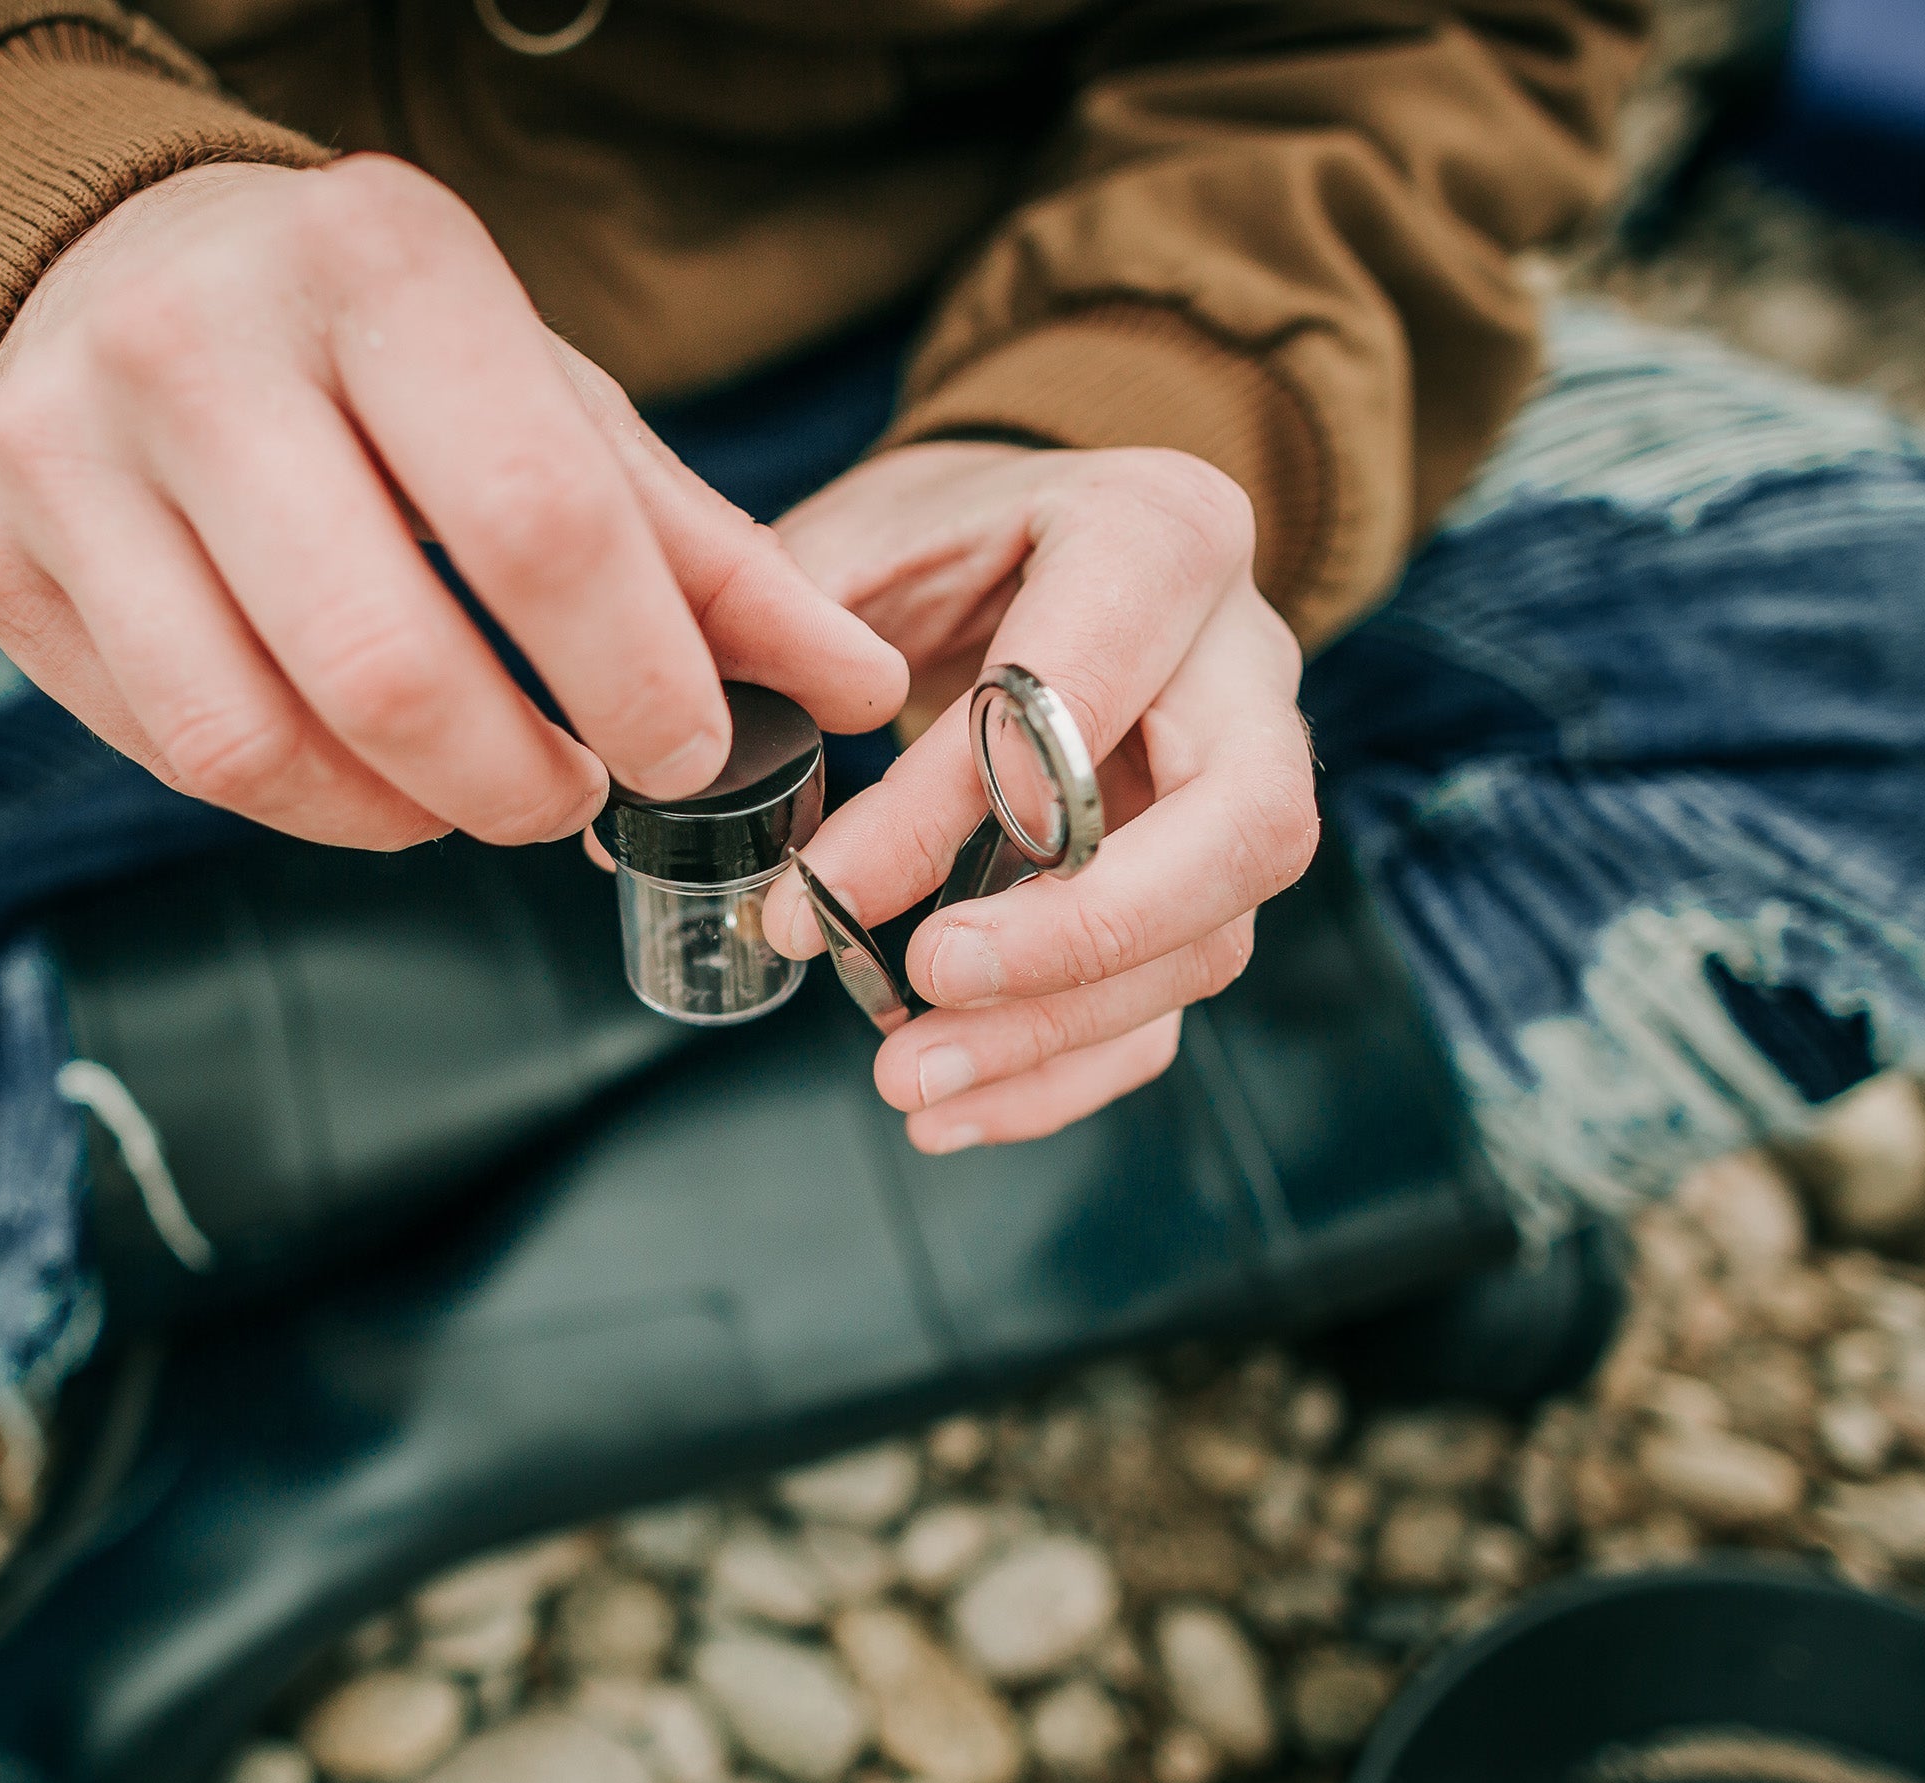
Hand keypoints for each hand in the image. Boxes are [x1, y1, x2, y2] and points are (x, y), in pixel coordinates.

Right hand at [0, 156, 904, 848]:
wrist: (120, 269)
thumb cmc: (377, 347)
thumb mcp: (549, 401)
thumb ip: (703, 551)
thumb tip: (860, 688)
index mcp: (374, 262)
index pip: (537, 521)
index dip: (635, 679)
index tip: (686, 752)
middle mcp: (195, 342)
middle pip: (386, 662)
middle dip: (517, 781)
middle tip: (569, 794)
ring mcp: (65, 450)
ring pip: (253, 741)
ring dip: (401, 816)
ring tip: (466, 791)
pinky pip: (169, 755)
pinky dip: (295, 801)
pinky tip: (352, 764)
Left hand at [761, 442, 1317, 1152]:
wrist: (1035, 538)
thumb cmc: (947, 535)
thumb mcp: (857, 535)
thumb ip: (786, 645)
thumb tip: (673, 811)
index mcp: (1160, 534)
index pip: (1072, 696)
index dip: (942, 815)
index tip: (813, 902)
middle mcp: (1243, 660)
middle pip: (1242, 829)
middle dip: (1081, 937)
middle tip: (929, 988)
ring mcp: (1251, 777)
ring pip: (1214, 937)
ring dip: (1058, 1032)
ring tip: (907, 1079)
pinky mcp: (1216, 875)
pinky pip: (1175, 998)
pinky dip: (1067, 1069)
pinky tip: (956, 1106)